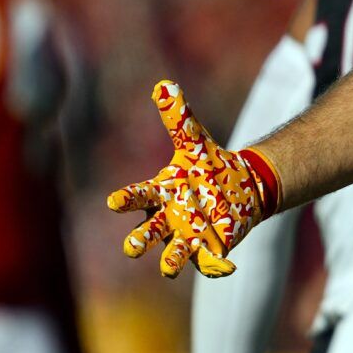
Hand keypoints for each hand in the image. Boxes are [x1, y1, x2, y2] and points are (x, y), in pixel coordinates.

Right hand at [107, 81, 279, 277]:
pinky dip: (215, 266)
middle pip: (149, 232)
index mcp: (161, 193)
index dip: (126, 200)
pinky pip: (210, 262)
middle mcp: (169, 219)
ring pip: (175, 253)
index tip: (113, 202)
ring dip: (172, 260)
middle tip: (132, 247)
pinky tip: (224, 267)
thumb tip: (164, 84)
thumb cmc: (208, 166)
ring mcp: (189, 236)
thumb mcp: (195, 141)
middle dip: (140, 240)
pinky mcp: (212, 248)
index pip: (138, 196)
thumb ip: (178, 117)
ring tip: (169, 267)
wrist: (239, 188)